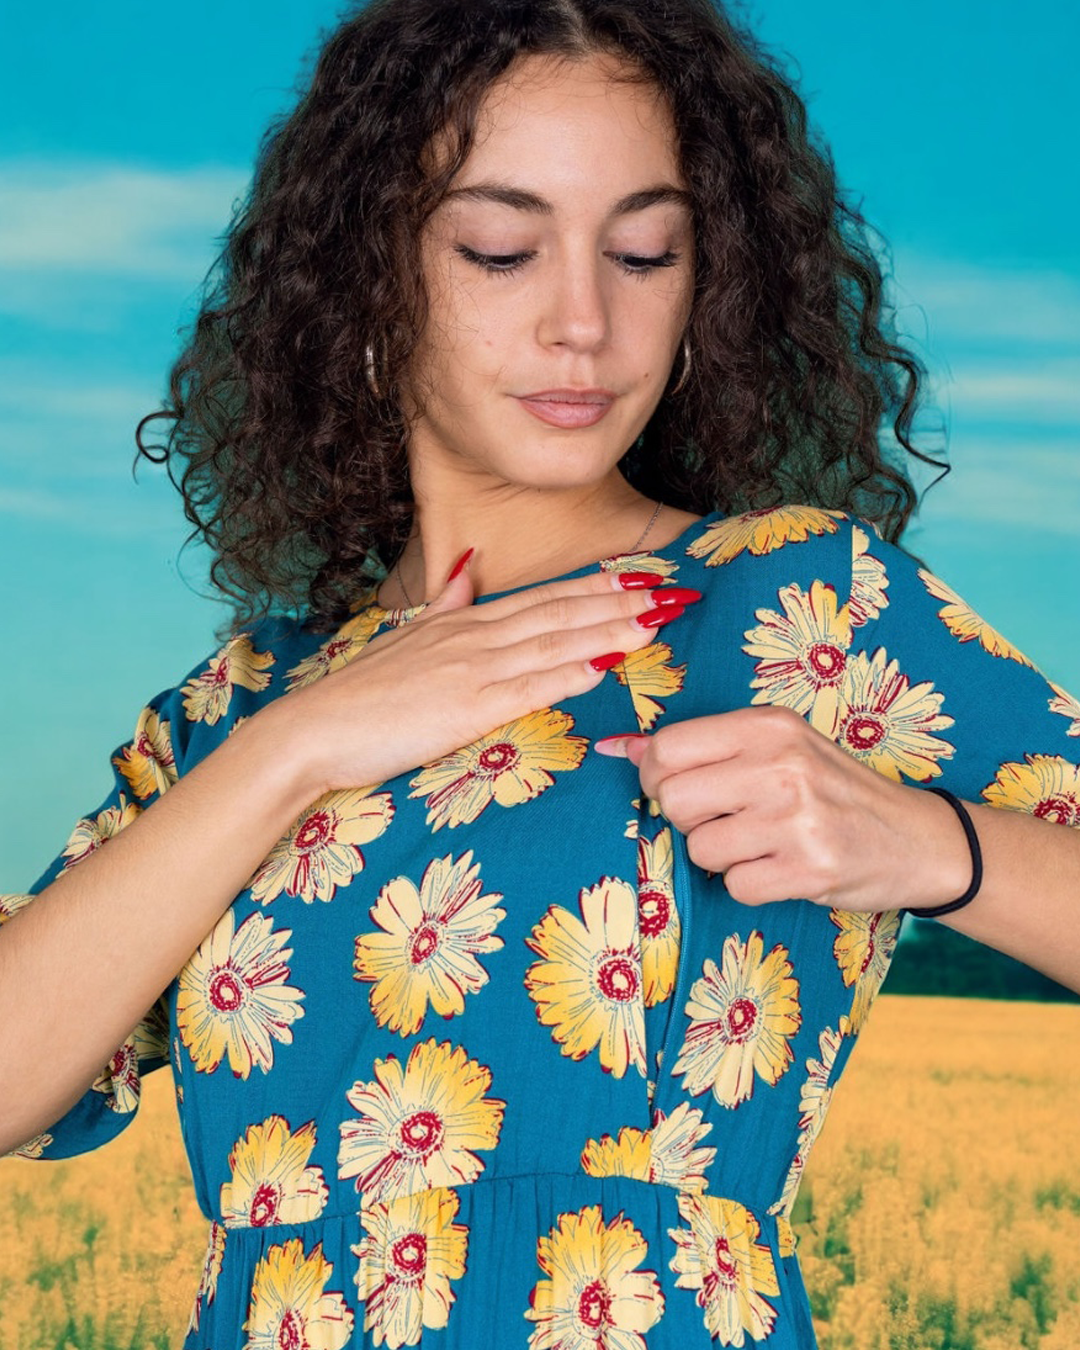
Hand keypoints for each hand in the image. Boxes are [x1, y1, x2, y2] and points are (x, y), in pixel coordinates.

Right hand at [274, 553, 700, 794]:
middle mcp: (473, 637)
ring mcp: (471, 670)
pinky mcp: (464, 708)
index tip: (638, 578)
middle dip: (618, 604)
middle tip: (670, 594)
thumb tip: (469, 565)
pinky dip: (566, 675)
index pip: (542, 598)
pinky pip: (526, 688)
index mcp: (463, 622)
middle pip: (559, 614)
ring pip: (553, 644)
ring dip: (607, 633)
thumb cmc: (360, 694)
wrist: (314, 728)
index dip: (594, 588)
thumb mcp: (406, 635)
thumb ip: (445, 601)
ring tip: (653, 624)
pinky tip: (601, 668)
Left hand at [597, 705, 972, 911]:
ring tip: (762, 843)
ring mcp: (797, 818)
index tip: (680, 789)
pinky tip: (782, 868)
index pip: (666, 747)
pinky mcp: (809, 869)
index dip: (656, 776)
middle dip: (687, 819)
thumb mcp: (774, 748)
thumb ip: (698, 746)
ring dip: (722, 856)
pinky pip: (736, 886)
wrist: (914, 838)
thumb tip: (615, 747)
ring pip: (700, 848)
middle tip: (725, 820)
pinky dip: (751, 885)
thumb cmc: (830, 789)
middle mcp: (782, 765)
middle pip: (673, 800)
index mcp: (768, 725)